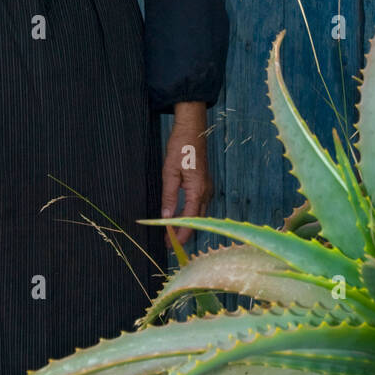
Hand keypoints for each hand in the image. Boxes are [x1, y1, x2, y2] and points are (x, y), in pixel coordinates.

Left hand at [160, 101, 211, 247]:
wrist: (192, 130)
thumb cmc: (181, 148)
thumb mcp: (170, 172)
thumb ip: (169, 196)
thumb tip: (166, 217)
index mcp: (198, 191)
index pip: (190, 221)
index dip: (179, 234)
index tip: (168, 243)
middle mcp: (206, 192)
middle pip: (197, 221)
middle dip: (184, 234)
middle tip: (168, 242)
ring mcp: (208, 188)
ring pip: (199, 214)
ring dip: (187, 225)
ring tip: (172, 232)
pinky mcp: (206, 184)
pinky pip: (200, 205)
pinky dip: (190, 215)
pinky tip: (180, 216)